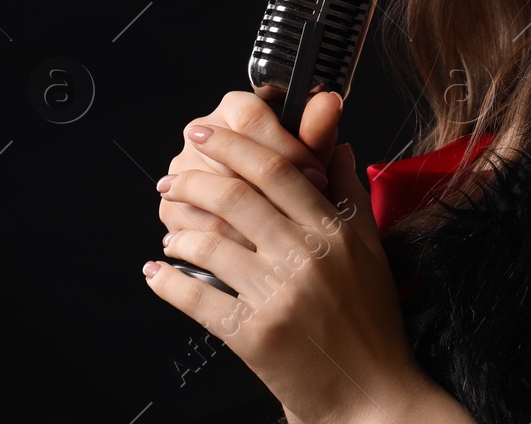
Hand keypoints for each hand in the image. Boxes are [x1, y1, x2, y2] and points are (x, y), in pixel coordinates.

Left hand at [146, 122, 437, 421]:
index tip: (207, 136)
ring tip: (172, 233)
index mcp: (335, 232)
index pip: (278, 169)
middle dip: (193, 182)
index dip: (235, 146)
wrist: (371, 394)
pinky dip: (169, 283)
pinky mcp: (254, 336)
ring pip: (210, 245)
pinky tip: (158, 274)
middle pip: (235, 198)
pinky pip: (197, 299)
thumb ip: (351, 195)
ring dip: (179, 233)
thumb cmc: (372, 325)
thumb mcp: (372, 252)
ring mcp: (278, 297)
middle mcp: (306, 258)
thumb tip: (340, 148)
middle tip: (173, 179)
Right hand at [159, 90, 342, 249]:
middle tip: (303, 208)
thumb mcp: (310, 159)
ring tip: (283, 232)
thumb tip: (329, 102)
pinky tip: (257, 247)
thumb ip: (317, 132)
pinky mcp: (172, 205)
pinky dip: (231, 241)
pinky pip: (199, 226)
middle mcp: (202, 132)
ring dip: (253, 220)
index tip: (316, 174)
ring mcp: (181, 168)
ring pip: (215, 196)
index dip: (288, 148)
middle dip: (273, 189)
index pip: (251, 118)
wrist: (268, 220)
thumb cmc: (293, 181)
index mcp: (234, 109)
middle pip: (232, 158)